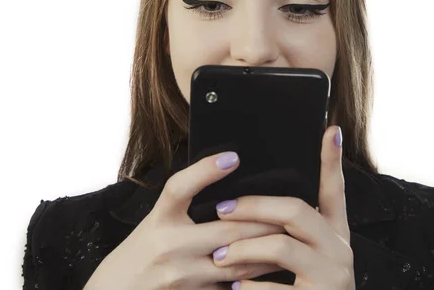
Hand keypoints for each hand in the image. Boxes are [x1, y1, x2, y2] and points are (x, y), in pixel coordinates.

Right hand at [83, 151, 284, 289]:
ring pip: (237, 261)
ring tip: (292, 237)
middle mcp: (169, 245)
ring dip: (267, 251)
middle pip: (227, 229)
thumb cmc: (140, 253)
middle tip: (293, 210)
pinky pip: (230, 286)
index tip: (233, 156)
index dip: (205, 170)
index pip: (180, 187)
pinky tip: (272, 270)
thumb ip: (185, 205)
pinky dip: (252, 278)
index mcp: (159, 219)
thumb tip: (225, 179)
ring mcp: (180, 276)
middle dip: (265, 221)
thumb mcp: (156, 222)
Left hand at [211, 126, 355, 288]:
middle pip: (296, 211)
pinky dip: (251, 288)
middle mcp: (340, 249)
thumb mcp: (300, 259)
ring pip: (282, 247)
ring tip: (218, 256)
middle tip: (221, 209)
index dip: (333, 160)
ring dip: (244, 249)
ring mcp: (333, 276)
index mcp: (334, 233)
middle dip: (254, 207)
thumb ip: (285, 232)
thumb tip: (244, 204)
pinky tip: (234, 289)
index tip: (330, 130)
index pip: (335, 190)